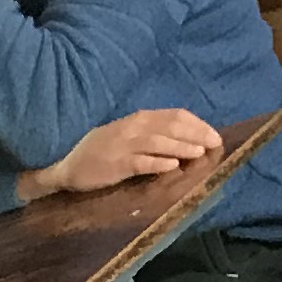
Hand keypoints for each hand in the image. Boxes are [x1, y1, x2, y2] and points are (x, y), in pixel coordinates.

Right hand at [26, 108, 220, 201]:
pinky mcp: (116, 164)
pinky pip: (140, 162)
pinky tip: (173, 166)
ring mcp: (124, 145)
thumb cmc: (99, 151)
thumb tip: (182, 142)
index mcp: (139, 118)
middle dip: (196, 135)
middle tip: (215, 145)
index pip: (175, 115)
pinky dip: (158, 163)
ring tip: (200, 154)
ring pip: (159, 142)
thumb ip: (151, 136)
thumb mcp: (126, 136)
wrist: (66, 164)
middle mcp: (134, 127)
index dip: (197, 124)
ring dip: (182, 147)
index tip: (214, 135)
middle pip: (172, 126)